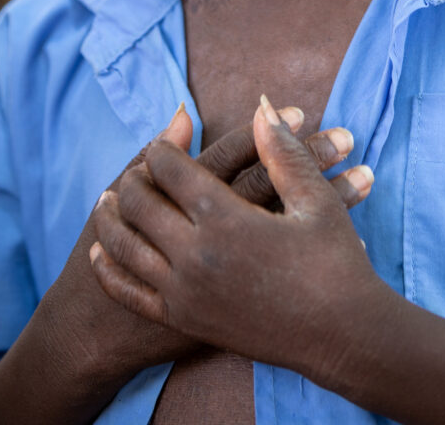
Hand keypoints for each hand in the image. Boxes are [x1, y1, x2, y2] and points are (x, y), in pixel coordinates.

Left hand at [89, 95, 378, 379]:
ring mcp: (186, 292)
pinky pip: (130, 292)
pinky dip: (109, 270)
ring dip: (111, 218)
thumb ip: (283, 150)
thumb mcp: (316, 199)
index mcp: (225, 220)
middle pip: (140, 203)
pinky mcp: (185, 320)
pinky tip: (101, 253)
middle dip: (133, 179)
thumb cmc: (335, 263)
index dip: (164, 147)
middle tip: (136, 167)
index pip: (171, 169)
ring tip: (106, 200)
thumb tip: (261, 106)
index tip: (167, 138)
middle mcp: (196, 256)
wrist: (343, 338)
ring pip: (125, 246)